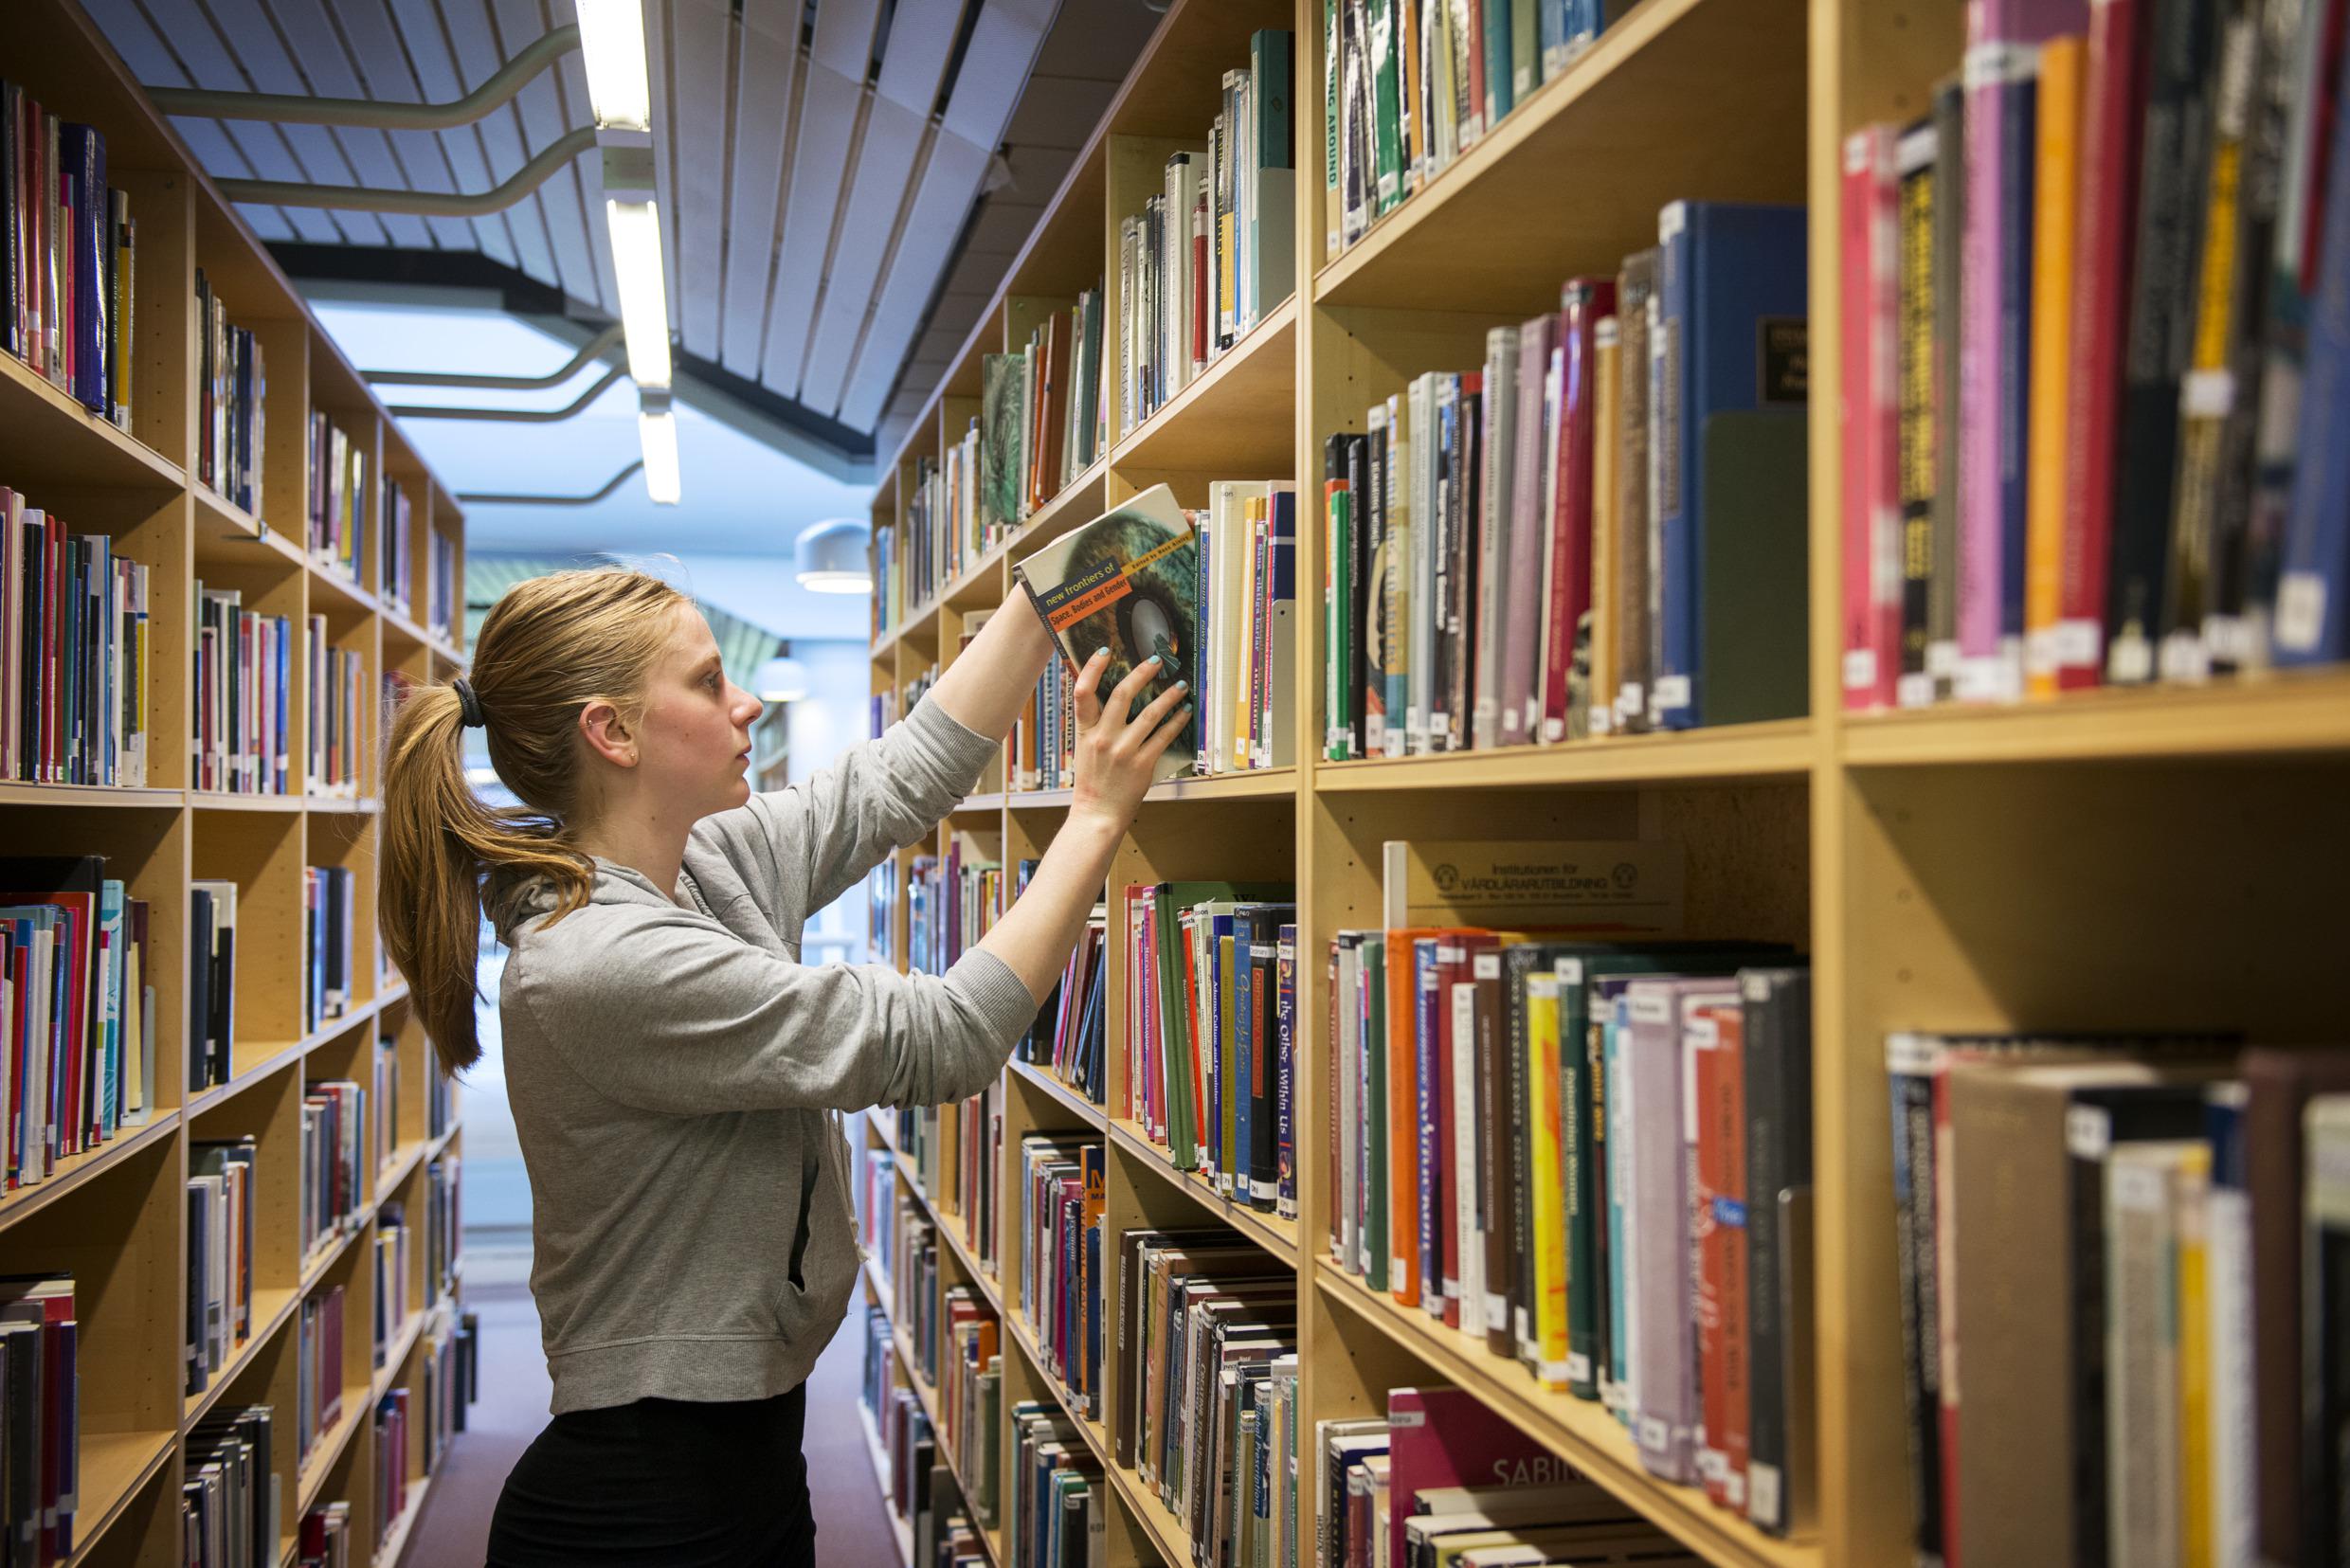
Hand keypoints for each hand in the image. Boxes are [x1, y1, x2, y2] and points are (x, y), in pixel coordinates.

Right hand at [1067, 648, 1189, 831]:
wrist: (1097, 815)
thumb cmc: (1092, 781)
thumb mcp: (1083, 748)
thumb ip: (1093, 724)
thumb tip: (1104, 698)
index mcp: (1085, 732)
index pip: (1083, 692)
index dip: (1092, 668)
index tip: (1104, 651)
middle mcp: (1103, 738)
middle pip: (1122, 695)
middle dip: (1141, 673)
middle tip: (1157, 661)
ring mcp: (1124, 751)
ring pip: (1150, 714)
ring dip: (1168, 696)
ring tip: (1181, 685)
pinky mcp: (1142, 764)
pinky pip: (1164, 737)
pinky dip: (1177, 722)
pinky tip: (1185, 713)